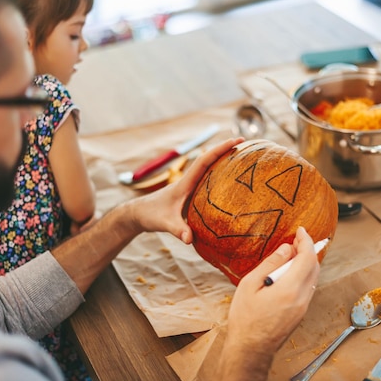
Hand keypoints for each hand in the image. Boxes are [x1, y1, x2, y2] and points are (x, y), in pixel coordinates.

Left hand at [129, 137, 243, 240]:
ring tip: (240, 155)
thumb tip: (189, 239)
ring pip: (207, 168)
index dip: (220, 149)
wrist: (137, 214)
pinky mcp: (188, 193)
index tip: (236, 140)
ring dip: (222, 159)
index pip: (204, 161)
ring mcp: (188, 186)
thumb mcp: (164, 224)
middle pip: (208, 159)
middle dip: (225, 149)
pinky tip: (227, 179)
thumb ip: (178, 230)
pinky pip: (206, 179)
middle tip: (244, 141)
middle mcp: (187, 181)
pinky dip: (217, 174)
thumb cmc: (150, 216)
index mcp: (184, 183)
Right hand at [204, 227, 319, 380]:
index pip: (307, 258)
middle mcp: (302, 298)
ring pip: (313, 278)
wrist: (251, 349)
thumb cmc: (245, 318)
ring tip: (292, 254)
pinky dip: (304, 274)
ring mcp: (303, 307)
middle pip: (314, 267)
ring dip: (307, 262)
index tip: (301, 231)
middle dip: (308, 250)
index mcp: (289, 289)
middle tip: (297, 240)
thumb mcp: (250, 285)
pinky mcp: (301, 313)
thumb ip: (270, 264)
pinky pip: (308, 287)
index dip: (306, 241)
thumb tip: (286, 249)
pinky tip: (290, 272)